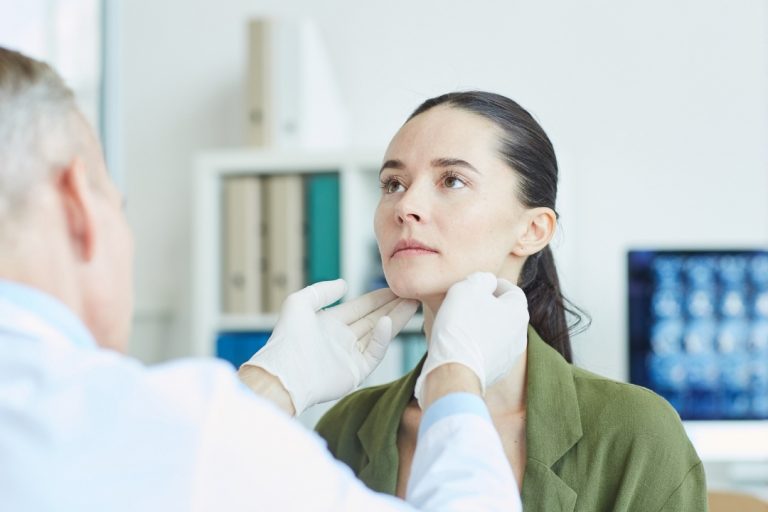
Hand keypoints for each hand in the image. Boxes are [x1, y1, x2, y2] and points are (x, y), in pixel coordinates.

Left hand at [241, 280, 418, 415]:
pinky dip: (382, 338)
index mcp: (329, 324)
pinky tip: (388, 322)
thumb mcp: (299, 303)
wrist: (285, 373)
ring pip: (378, 334)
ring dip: (395, 319)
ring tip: (412, 303)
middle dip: (392, 306)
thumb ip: (322, 290)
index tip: (395, 286)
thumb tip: (344, 283)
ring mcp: (350, 356)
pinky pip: (374, 352)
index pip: (360, 307)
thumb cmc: (287, 338)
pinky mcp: (357, 372)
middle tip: (412, 293)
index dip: (378, 297)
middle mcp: (342, 339)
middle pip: (373, 319)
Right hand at [414, 272, 528, 407]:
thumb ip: (481, 279)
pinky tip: (459, 344)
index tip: (476, 285)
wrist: (454, 371)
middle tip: (464, 303)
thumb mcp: (468, 288)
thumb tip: (487, 282)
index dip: (493, 284)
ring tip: (459, 324)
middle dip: (486, 306)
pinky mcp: (495, 372)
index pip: (512, 290)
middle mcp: (520, 335)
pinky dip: (476, 345)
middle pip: (504, 312)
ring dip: (481, 326)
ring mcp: (509, 357)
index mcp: (519, 312)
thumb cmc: (461, 326)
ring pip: (495, 333)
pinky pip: (486, 352)